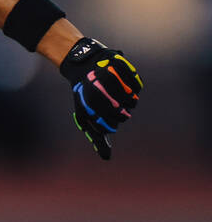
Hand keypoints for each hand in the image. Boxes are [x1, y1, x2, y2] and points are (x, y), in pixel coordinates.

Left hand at [59, 38, 142, 159]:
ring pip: (132, 100)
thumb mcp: (86, 116)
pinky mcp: (121, 66)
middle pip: (123, 114)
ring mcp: (111, 77)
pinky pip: (137, 86)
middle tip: (117, 108)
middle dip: (121, 114)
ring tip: (122, 98)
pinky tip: (126, 87)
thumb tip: (106, 157)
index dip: (112, 124)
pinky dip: (134, 89)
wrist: (83, 64)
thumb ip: (96, 136)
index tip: (109, 118)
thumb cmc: (86, 95)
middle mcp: (100, 90)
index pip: (111, 124)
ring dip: (129, 102)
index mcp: (90, 103)